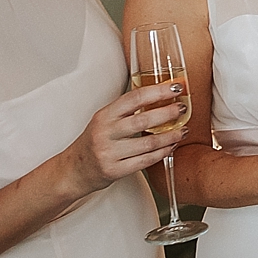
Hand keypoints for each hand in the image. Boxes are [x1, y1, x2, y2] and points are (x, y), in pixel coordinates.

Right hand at [67, 81, 188, 192]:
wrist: (74, 169)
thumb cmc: (93, 142)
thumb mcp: (104, 121)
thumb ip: (127, 111)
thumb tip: (160, 97)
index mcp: (104, 116)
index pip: (134, 98)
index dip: (158, 91)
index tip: (175, 87)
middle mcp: (105, 133)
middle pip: (143, 120)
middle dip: (168, 113)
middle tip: (182, 108)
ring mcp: (109, 153)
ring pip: (148, 143)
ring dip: (171, 136)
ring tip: (183, 130)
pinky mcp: (114, 170)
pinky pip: (146, 161)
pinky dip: (163, 152)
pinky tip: (171, 146)